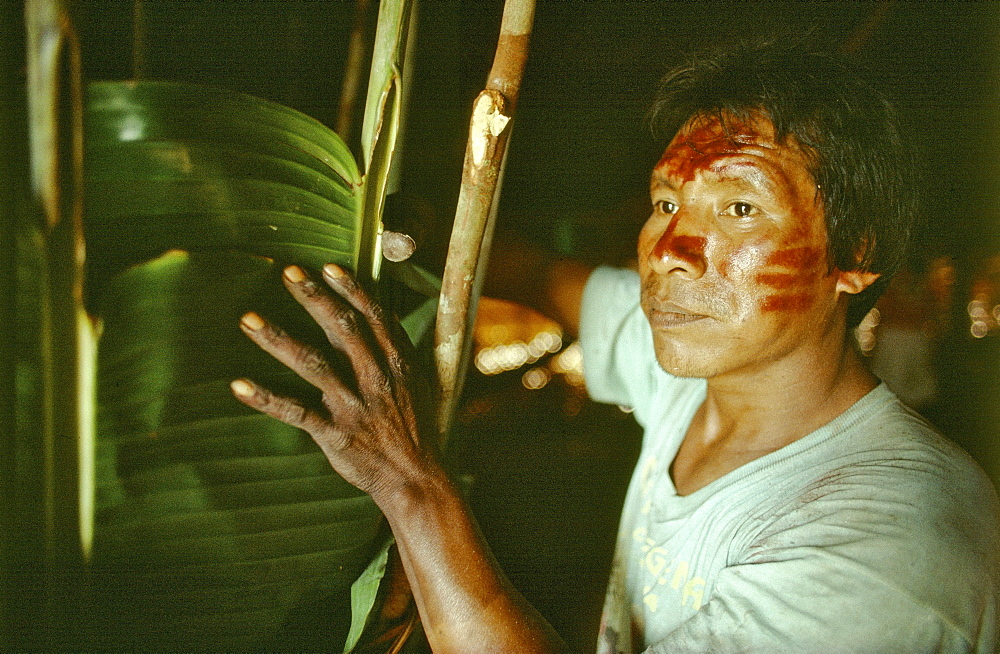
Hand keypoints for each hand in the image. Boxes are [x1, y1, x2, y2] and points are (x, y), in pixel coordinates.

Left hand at [230, 263, 432, 503]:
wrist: (416, 480)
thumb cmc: (416, 431)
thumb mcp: (418, 385)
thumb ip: (395, 353)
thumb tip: (377, 319)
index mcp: (398, 365)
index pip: (374, 317)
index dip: (350, 290)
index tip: (326, 267)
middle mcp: (377, 379)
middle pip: (342, 330)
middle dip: (314, 298)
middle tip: (288, 274)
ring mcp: (354, 406)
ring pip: (313, 364)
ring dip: (279, 340)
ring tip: (249, 320)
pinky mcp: (336, 435)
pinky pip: (296, 412)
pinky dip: (266, 398)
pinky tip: (238, 386)